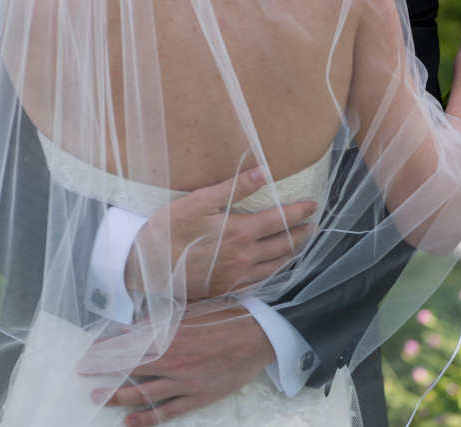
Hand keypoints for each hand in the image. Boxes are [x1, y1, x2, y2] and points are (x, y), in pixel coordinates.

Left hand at [92, 308, 273, 426]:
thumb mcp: (190, 310)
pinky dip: (146, 418)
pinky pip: (167, 411)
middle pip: (128, 369)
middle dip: (103, 371)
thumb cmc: (226, 317)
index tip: (88, 352)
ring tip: (98, 397)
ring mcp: (184, 382)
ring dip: (117, 395)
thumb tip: (133, 327)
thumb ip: (160, 321)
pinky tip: (129, 420)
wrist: (258, 335)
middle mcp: (172, 361)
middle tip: (83, 374)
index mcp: (169, 336)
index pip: (127, 345)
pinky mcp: (197, 397)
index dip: (104, 349)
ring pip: (143, 393)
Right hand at [126, 167, 317, 299]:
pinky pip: (261, 281)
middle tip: (315, 224)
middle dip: (303, 233)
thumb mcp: (197, 202)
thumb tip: (264, 172)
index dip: (299, 211)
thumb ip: (233, 188)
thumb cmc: (167, 230)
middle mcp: (245, 257)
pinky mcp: (227, 288)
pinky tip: (276, 267)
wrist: (145, 267)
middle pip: (284, 244)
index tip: (313, 204)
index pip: (281, 220)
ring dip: (293, 253)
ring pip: (276, 265)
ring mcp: (237, 276)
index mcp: (240, 232)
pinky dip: (275, 271)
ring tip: (303, 244)